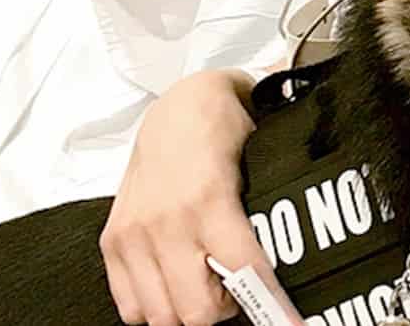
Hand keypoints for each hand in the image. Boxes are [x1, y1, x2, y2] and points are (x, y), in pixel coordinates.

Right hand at [99, 68, 303, 325]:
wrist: (175, 106)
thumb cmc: (222, 129)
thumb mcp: (260, 161)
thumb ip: (269, 211)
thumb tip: (298, 261)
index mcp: (209, 199)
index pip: (245, 271)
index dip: (273, 306)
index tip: (292, 323)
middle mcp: (167, 222)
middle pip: (197, 311)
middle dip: (226, 309)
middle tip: (240, 288)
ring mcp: (134, 234)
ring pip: (162, 316)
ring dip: (190, 308)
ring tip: (209, 283)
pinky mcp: (112, 241)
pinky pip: (129, 306)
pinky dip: (155, 305)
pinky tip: (177, 282)